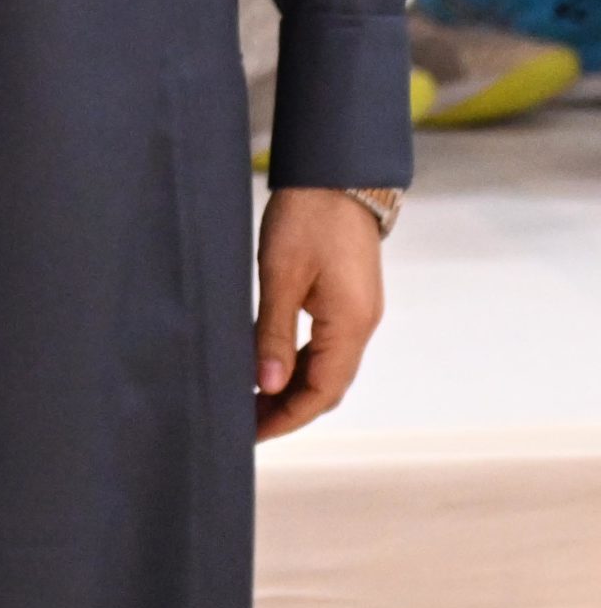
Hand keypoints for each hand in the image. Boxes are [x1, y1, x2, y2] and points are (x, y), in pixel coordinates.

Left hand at [253, 187, 385, 441]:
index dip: (286, 417)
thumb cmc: (307, 217)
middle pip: (327, 386)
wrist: (337, 174)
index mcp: (349, 326)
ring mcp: (357, 313)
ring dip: (292, 387)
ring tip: (251, 400)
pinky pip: (325, 345)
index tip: (252, 433)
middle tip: (245, 423)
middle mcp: (360, 325)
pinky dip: (298, 362)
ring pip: (326, 367)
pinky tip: (269, 363)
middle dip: (288, 409)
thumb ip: (272, 331)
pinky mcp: (348, 299)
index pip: (321, 393)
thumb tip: (265, 384)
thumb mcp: (280, 273)